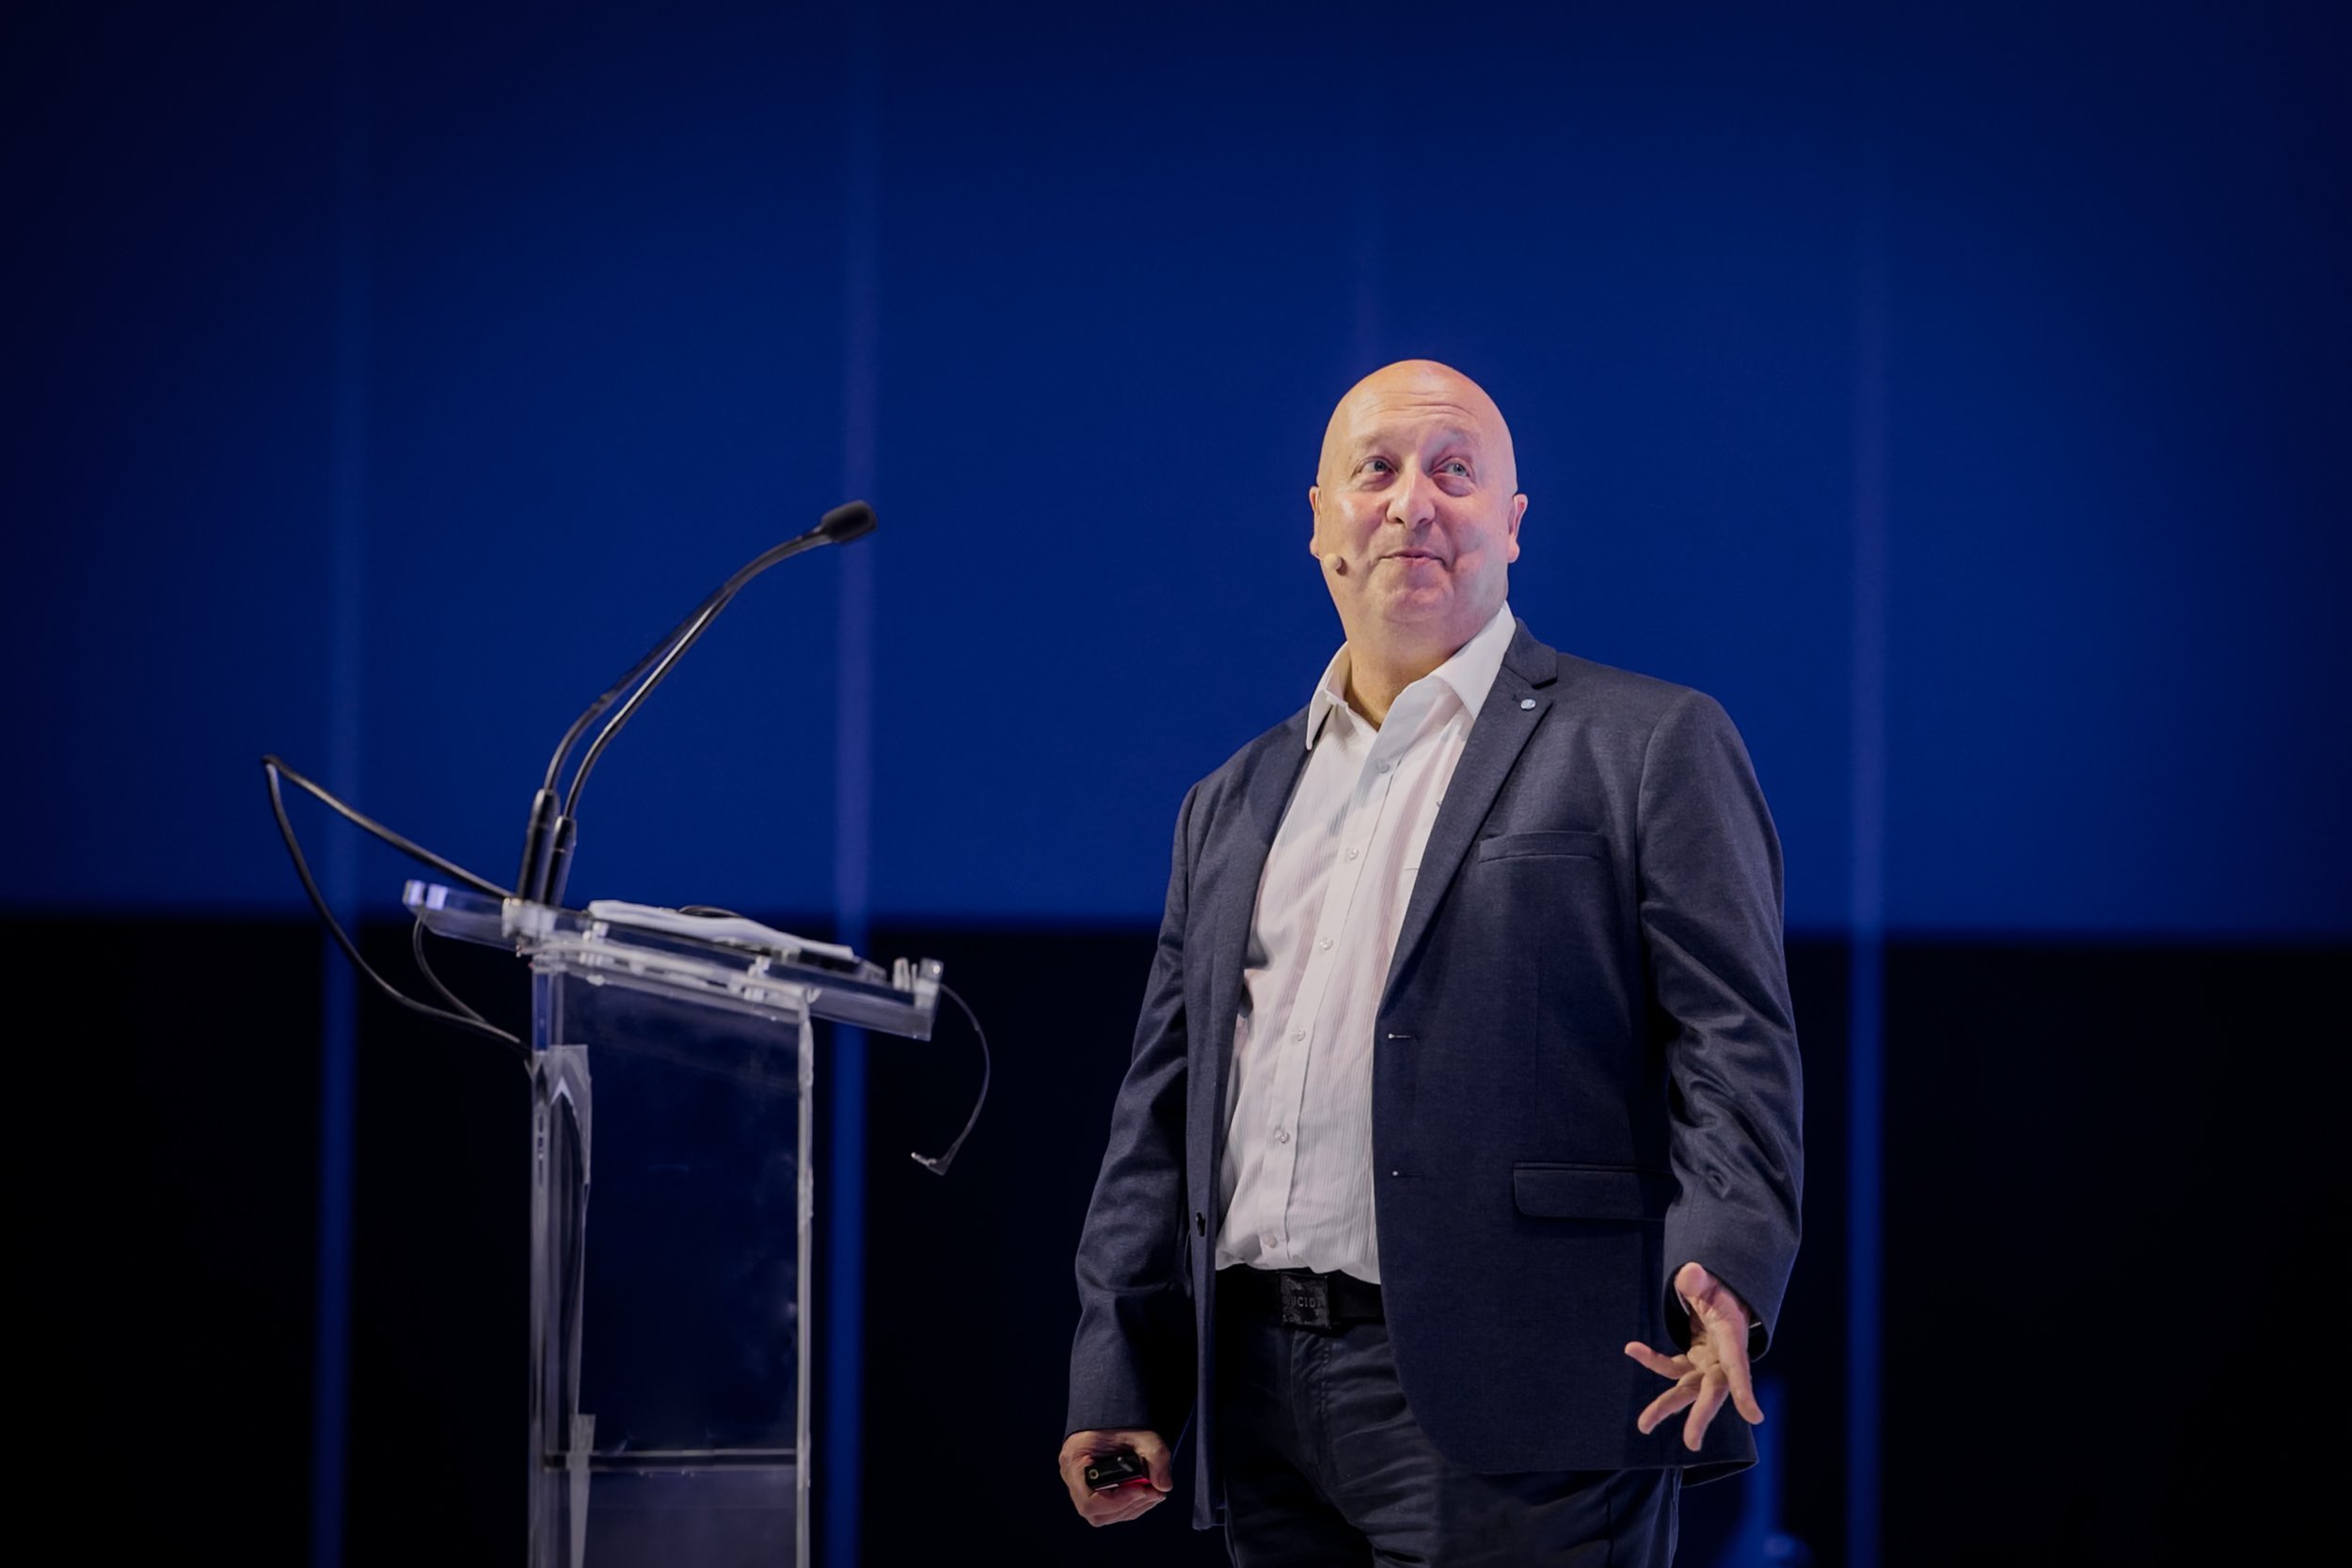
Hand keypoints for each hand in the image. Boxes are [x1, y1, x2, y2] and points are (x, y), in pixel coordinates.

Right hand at [1057, 1428, 1173, 1525]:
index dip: (1117, 1502)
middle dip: (1129, 1506)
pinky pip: (1107, 1511)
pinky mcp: (1092, 1490)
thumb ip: (1157, 1456)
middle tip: (1154, 1493)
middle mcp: (1072, 1477)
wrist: (1110, 1413)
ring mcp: (1080, 1485)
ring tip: (1153, 1493)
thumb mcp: (1142, 1434)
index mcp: (1075, 1460)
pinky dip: (1129, 1506)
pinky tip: (1144, 1494)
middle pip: (1096, 1512)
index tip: (1141, 1490)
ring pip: (1102, 1515)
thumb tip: (1164, 1485)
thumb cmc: (1119, 1421)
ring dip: (1131, 1509)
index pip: (1089, 1501)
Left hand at [1623, 1261, 1764, 1450]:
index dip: (1745, 1391)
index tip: (1755, 1417)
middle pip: (1713, 1391)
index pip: (1739, 1368)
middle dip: (1702, 1416)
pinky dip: (1651, 1360)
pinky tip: (1632, 1348)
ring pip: (1688, 1391)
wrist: (1721, 1298)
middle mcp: (1721, 1360)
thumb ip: (1699, 1280)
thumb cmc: (1719, 1290)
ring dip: (1665, 1406)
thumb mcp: (1711, 1281)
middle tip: (1691, 1444)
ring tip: (1643, 1426)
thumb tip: (1690, 1273)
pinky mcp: (1692, 1363)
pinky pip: (1671, 1368)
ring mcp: (1706, 1365)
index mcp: (1732, 1340)